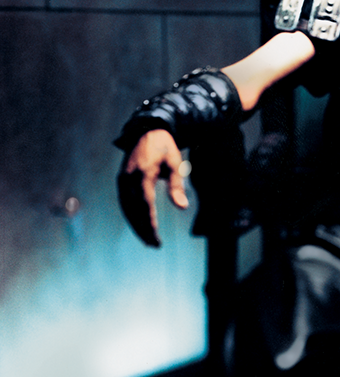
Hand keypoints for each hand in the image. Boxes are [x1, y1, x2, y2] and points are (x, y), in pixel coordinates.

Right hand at [117, 129, 188, 246]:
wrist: (146, 131)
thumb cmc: (165, 148)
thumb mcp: (176, 163)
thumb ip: (177, 186)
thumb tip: (182, 207)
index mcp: (143, 173)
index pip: (145, 203)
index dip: (150, 222)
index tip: (157, 237)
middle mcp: (128, 178)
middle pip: (134, 210)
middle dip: (143, 229)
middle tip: (154, 245)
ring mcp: (122, 180)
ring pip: (127, 209)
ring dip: (136, 226)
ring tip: (148, 241)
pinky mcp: (121, 181)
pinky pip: (124, 203)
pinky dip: (131, 216)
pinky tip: (140, 226)